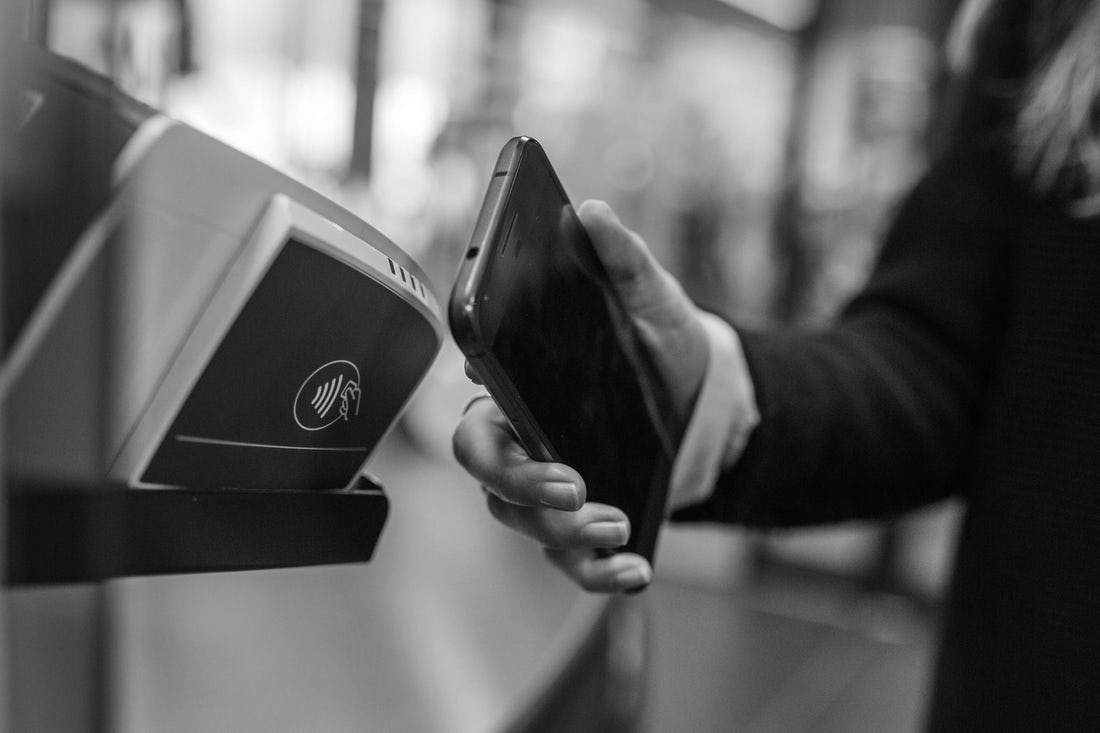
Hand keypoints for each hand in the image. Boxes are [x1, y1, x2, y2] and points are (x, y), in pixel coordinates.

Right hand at [452, 200, 709, 591]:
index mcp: (523, 390)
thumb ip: (623, 260)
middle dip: (521, 486)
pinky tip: (635, 571)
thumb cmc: (663, 344)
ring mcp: (552, 488)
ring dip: (565, 534)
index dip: (483, 421)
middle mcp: (525, 442)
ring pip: (524, 525)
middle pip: (488, 476)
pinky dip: (598, 574)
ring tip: (618, 522)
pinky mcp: (586, 524)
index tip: (504, 407)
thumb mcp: (653, 299)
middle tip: (573, 485)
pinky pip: (573, 562)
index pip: (476, 410)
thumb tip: (593, 213)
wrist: (707, 398)